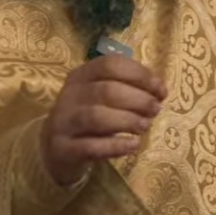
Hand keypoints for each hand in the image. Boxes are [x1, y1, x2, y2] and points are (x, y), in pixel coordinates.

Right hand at [41, 54, 167, 185]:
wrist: (54, 150)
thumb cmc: (87, 118)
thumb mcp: (100, 96)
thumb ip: (126, 88)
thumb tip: (159, 89)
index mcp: (81, 75)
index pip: (110, 65)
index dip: (139, 75)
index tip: (161, 90)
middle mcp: (69, 95)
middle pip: (106, 91)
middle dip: (138, 100)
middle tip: (156, 110)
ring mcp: (63, 122)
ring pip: (96, 117)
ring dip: (127, 120)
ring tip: (145, 126)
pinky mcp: (63, 149)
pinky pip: (91, 147)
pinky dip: (116, 145)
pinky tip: (133, 145)